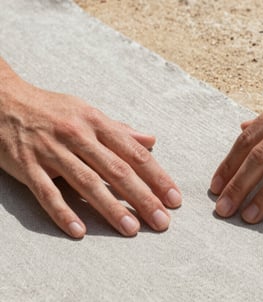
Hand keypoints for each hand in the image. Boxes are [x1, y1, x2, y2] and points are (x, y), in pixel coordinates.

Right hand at [0, 59, 180, 237]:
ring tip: (132, 229)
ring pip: (87, 182)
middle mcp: (78, 136)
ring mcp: (52, 151)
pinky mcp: (27, 165)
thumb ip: (120, 129)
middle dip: (143, 197)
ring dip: (111, 208)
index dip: (157, 176)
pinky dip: (63, 212)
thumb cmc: (52, 109)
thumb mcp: (88, 112)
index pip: (134, 153)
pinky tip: (79, 230)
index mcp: (96, 123)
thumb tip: (150, 140)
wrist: (3, 100)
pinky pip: (47, 192)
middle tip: (162, 221)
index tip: (174, 197)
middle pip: (116, 170)